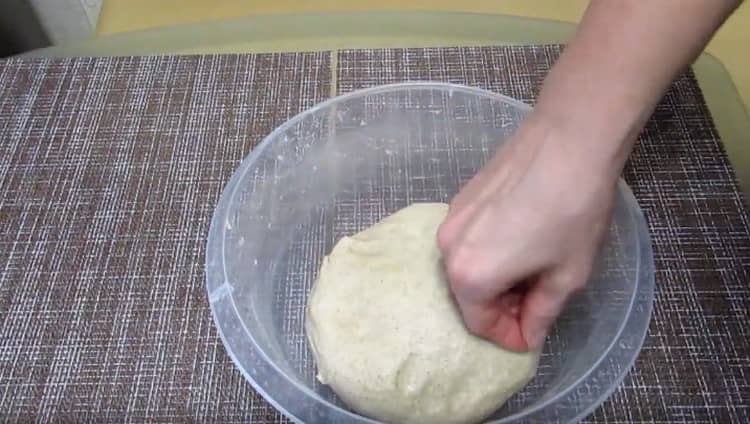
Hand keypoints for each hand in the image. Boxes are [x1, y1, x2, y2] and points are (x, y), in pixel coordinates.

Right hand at [437, 118, 617, 350]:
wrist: (568, 140)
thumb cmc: (572, 212)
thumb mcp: (566, 275)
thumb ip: (541, 313)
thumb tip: (529, 334)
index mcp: (469, 276)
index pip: (480, 324)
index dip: (509, 336)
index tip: (533, 335)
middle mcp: (448, 249)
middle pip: (469, 295)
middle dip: (501, 307)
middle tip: (537, 302)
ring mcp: (450, 219)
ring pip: (468, 265)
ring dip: (496, 277)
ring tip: (532, 268)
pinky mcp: (460, 197)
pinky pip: (470, 239)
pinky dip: (490, 251)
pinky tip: (522, 239)